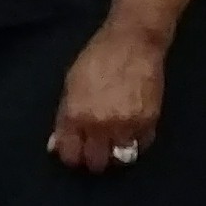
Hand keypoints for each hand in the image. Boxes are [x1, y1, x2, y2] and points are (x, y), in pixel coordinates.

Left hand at [48, 19, 165, 172]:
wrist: (132, 43)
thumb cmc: (97, 59)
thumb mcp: (71, 84)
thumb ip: (64, 116)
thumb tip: (56, 145)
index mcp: (76, 114)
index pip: (71, 155)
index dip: (72, 155)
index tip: (75, 150)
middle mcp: (100, 125)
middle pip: (96, 162)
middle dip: (93, 157)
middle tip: (95, 146)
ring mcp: (127, 126)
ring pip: (120, 159)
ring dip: (115, 153)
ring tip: (113, 140)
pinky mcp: (149, 122)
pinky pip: (141, 146)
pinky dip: (135, 142)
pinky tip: (130, 131)